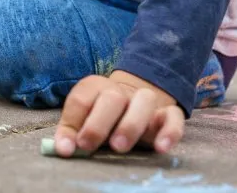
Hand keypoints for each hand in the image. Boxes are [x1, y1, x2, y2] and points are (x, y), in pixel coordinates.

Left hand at [53, 71, 183, 156]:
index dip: (72, 121)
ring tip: (119, 146)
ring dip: (131, 124)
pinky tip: (161, 147)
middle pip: (111, 98)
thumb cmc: (103, 116)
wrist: (135, 101)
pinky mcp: (168, 113)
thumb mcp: (84, 119)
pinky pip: (174, 117)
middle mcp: (121, 91)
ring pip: (144, 101)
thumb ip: (72, 131)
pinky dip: (169, 131)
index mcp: (96, 88)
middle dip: (98, 122)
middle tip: (88, 145)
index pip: (81, 99)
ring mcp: (146, 100)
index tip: (69, 146)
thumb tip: (63, 149)